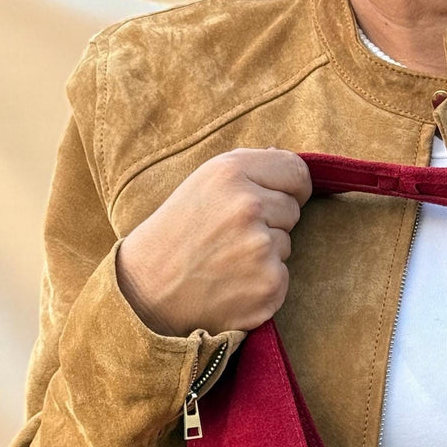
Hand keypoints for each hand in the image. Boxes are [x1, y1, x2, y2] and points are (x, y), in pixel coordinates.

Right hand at [115, 147, 312, 336]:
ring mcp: (261, 249)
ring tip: (226, 261)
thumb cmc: (176, 234)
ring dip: (265, 254)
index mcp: (231, 172)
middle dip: (272, 222)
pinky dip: (264, 284)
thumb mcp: (201, 184)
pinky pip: (283, 277)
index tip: (283, 197)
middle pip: (292, 210)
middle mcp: (248, 206)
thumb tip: (282, 157)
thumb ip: (246, 171)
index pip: (296, 171)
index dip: (293, 187)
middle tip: (231, 236)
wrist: (149, 289)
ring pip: (286, 245)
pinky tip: (233, 285)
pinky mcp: (269, 286)